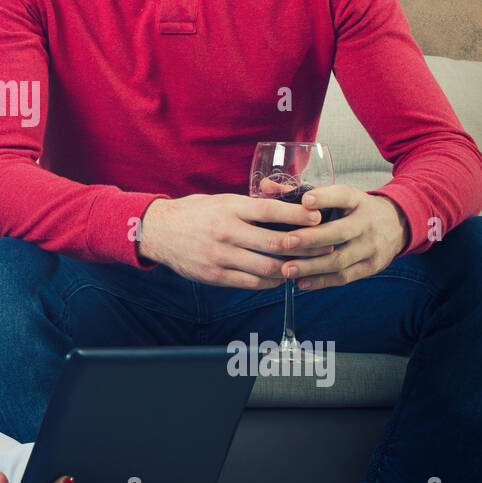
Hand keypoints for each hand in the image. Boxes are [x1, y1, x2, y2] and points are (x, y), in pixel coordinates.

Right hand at [139, 193, 332, 287]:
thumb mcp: (221, 199)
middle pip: (275, 243)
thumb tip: (285, 200)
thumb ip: (250, 203)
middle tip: (324, 247)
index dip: (297, 216)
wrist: (158, 231)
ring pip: (267, 268)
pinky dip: (271, 281)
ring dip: (291, 269)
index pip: (270, 211)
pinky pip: (252, 283)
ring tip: (306, 266)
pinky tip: (281, 277)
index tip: (317, 218)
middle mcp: (226, 232)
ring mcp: (220, 256)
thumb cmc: (195, 213)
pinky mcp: (215, 276)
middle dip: (304, 247)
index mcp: (229, 208)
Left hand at [275, 186, 408, 290]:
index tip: (305, 200)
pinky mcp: (371, 266)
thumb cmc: (355, 209)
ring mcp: (371, 247)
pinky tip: (301, 282)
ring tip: (287, 269)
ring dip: (312, 266)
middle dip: (311, 238)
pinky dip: (322, 281)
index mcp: (356, 200)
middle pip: (339, 232)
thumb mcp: (338, 196)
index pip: (342, 196)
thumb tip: (265, 187)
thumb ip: (301, 192)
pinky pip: (345, 277)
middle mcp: (366, 222)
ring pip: (340, 259)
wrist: (397, 224)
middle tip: (285, 242)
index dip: (324, 197)